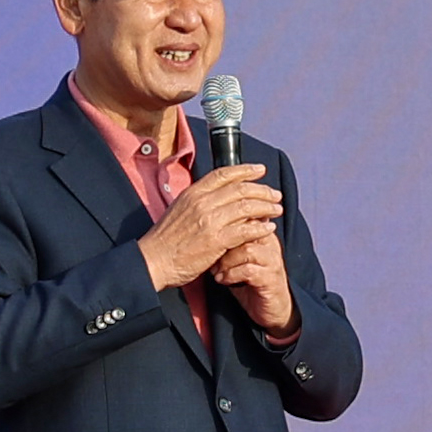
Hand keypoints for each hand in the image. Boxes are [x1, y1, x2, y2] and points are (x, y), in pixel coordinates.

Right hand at [141, 157, 281, 296]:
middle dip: (262, 190)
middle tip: (275, 194)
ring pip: (246, 207)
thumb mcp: (179, 210)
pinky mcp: (216, 240)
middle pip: (240, 189)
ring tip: (277, 209)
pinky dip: (260, 228)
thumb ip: (198, 202)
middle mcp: (202, 202)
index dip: (245, 170)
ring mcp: (210, 221)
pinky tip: (269, 228)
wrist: (153, 260)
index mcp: (193, 193)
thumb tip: (218, 198)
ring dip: (266, 207)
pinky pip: (245, 230)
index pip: (224, 174)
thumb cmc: (165, 240)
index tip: (260, 170)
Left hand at [214, 227, 298, 337]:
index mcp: (261, 232)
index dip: (223, 223)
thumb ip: (227, 239)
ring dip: (225, 261)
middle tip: (208, 255)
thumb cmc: (249, 280)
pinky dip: (231, 275)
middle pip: (245, 229)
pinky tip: (222, 280)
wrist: (271, 308)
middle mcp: (269, 242)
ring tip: (215, 270)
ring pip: (246, 249)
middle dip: (222, 242)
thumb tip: (204, 226)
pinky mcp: (271, 279)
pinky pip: (249, 270)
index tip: (206, 236)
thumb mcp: (236, 256)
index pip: (244, 215)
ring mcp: (272, 260)